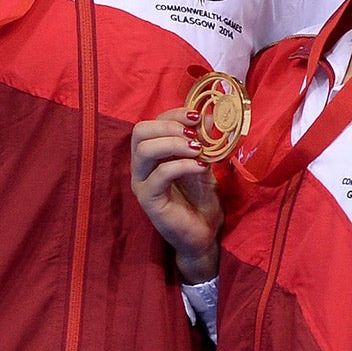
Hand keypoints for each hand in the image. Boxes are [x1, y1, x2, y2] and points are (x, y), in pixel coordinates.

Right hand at [130, 109, 222, 281]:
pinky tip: (200, 167)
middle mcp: (141, 167)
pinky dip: (182, 165)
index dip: (174, 115)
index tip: (199, 117)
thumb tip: (212, 116)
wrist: (204, 235)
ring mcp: (142, 183)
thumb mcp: (204, 165)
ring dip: (174, 144)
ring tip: (198, 149)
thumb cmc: (201, 201)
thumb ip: (203, 143)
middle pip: (139, 132)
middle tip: (194, 133)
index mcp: (152, 156)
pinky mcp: (149, 200)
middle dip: (169, 126)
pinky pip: (160, 175)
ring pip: (144, 150)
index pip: (151, 124)